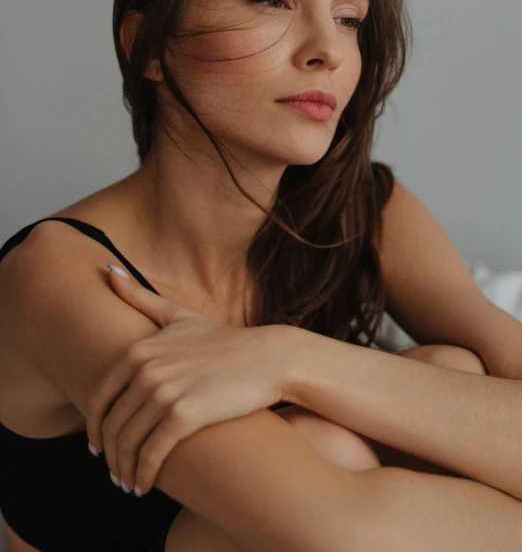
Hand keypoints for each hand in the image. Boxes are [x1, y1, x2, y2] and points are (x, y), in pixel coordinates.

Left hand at [86, 265, 295, 496]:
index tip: (98, 446)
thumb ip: (140, 298)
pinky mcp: (186, 414)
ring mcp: (166, 391)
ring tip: (130, 483)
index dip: (95, 427)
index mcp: (140, 349)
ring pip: (129, 442)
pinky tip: (145, 485)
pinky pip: (152, 453)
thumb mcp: (178, 315)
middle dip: (110, 454)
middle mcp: (147, 368)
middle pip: (112, 424)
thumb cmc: (222, 340)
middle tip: (115, 472)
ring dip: (124, 469)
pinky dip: (144, 473)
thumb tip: (108, 270)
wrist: (268, 358)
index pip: (100, 397)